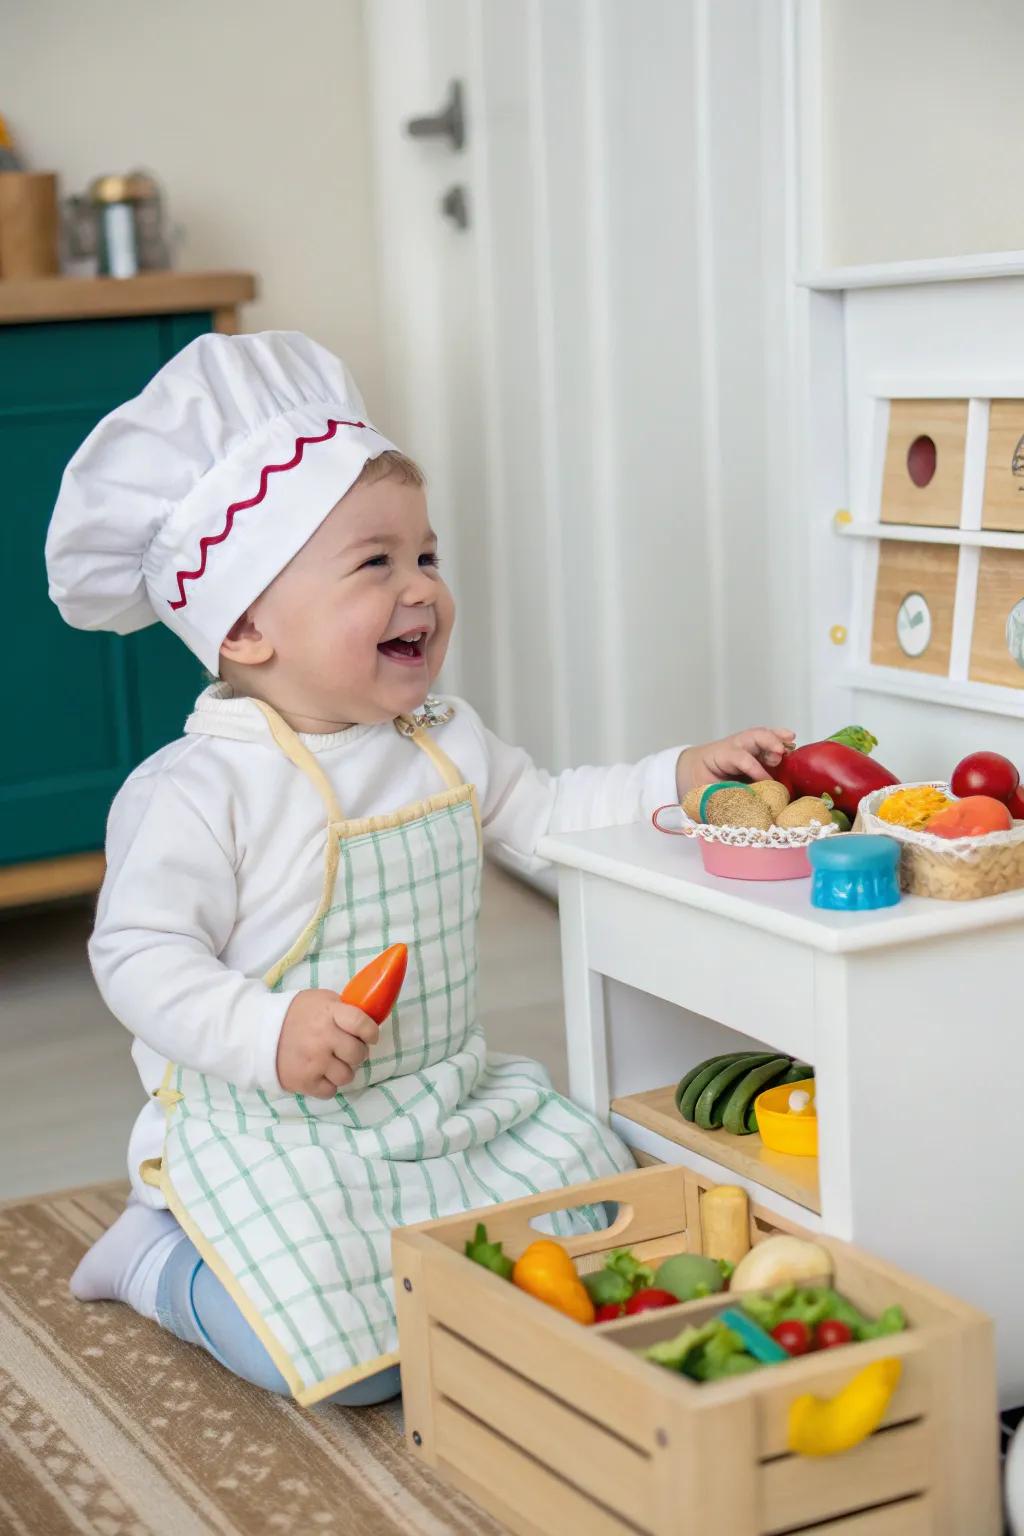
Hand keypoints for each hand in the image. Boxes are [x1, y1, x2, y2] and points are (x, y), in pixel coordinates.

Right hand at [276, 989, 379, 1097]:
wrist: (259, 1031)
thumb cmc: (295, 1014)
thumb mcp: (320, 1000)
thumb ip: (343, 1009)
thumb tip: (366, 1021)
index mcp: (329, 1014)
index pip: (362, 1024)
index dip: (371, 1032)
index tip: (370, 1036)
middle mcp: (323, 1038)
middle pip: (358, 1054)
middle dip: (356, 1053)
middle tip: (346, 1050)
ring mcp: (314, 1062)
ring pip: (347, 1076)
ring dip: (342, 1070)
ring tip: (331, 1062)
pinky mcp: (304, 1081)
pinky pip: (330, 1091)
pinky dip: (327, 1084)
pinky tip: (319, 1073)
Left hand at [676, 727, 794, 796]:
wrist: (695, 767)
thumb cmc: (700, 780)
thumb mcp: (703, 791)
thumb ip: (719, 798)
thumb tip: (737, 815)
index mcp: (719, 756)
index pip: (739, 758)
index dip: (754, 768)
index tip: (767, 781)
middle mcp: (734, 746)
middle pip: (752, 737)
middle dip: (767, 743)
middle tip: (780, 754)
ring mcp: (745, 745)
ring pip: (761, 736)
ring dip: (777, 739)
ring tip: (791, 742)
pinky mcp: (755, 749)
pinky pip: (768, 740)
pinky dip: (780, 738)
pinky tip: (791, 739)